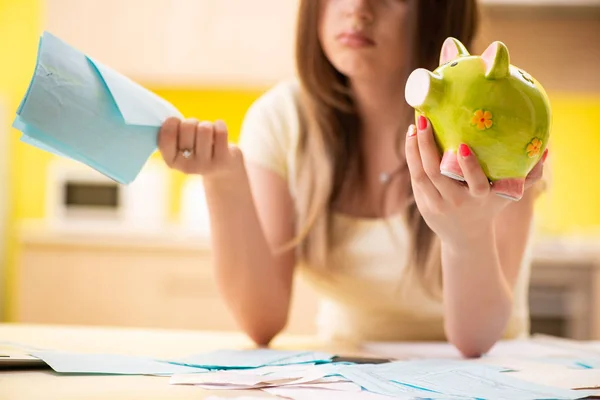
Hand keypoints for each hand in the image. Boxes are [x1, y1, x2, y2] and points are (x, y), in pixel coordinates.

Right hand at [158, 117, 242, 179]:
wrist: (222, 167)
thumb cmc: (196, 148)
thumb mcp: (179, 144)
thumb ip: (171, 132)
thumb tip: (170, 119)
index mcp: (171, 161)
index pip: (166, 135)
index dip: (172, 122)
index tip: (177, 122)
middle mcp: (186, 166)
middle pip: (187, 126)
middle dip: (192, 122)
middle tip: (196, 131)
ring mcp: (205, 165)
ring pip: (205, 128)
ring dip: (207, 125)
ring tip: (208, 134)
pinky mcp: (222, 160)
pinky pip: (220, 131)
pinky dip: (220, 125)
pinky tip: (219, 134)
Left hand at [404, 116, 545, 247]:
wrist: (466, 238)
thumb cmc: (490, 207)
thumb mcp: (509, 195)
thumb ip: (529, 176)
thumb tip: (544, 149)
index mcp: (480, 199)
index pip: (475, 184)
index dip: (469, 166)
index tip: (463, 145)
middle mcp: (457, 202)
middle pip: (437, 174)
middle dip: (427, 146)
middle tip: (424, 120)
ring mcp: (437, 204)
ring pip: (421, 175)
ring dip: (414, 149)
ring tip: (414, 126)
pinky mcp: (423, 204)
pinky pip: (415, 178)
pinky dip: (412, 158)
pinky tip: (411, 139)